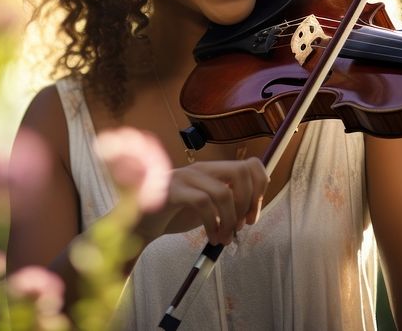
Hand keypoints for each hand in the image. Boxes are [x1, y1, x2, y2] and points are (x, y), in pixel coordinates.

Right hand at [134, 158, 267, 245]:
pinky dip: (213, 224)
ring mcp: (186, 177)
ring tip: (225, 238)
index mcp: (213, 170)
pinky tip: (211, 237)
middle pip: (241, 172)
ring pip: (223, 192)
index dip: (260, 187)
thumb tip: (252, 211)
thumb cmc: (175, 213)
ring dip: (230, 220)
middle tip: (243, 225)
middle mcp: (201, 169)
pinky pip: (203, 204)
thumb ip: (227, 202)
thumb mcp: (208, 206)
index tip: (253, 214)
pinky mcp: (173, 190)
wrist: (141, 222)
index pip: (250, 164)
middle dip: (249, 201)